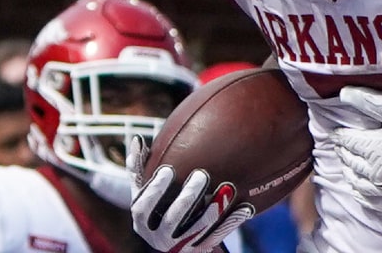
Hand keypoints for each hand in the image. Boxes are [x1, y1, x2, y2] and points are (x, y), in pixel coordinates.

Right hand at [128, 136, 253, 252]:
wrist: (177, 241)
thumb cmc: (160, 207)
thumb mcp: (146, 192)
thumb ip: (140, 169)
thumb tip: (136, 139)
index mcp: (143, 222)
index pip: (143, 208)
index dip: (154, 191)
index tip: (168, 170)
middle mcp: (160, 237)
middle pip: (173, 219)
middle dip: (187, 197)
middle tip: (202, 174)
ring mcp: (181, 245)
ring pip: (198, 229)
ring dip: (213, 209)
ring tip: (228, 188)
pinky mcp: (201, 249)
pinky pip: (219, 236)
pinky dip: (232, 221)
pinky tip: (245, 207)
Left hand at [329, 87, 381, 210]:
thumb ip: (370, 102)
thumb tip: (344, 94)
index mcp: (371, 148)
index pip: (347, 141)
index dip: (340, 136)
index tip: (336, 133)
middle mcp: (370, 171)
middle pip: (350, 161)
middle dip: (343, 152)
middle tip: (340, 146)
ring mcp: (379, 189)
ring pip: (355, 182)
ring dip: (349, 172)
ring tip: (346, 166)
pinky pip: (368, 200)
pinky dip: (359, 193)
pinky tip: (358, 189)